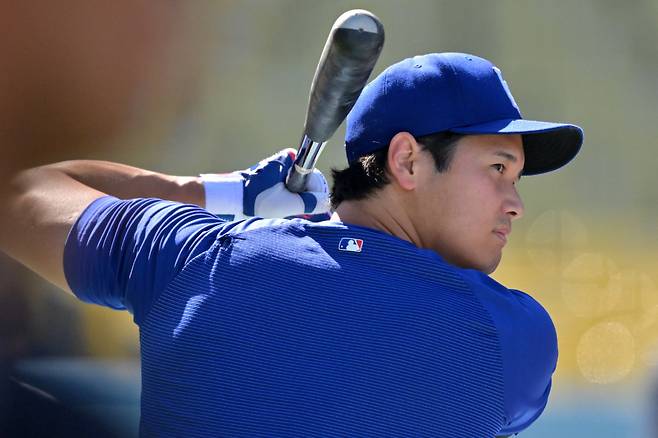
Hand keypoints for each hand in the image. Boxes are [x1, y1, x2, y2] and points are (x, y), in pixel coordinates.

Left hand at [201, 149, 329, 220]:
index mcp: (287, 160)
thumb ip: (309, 203)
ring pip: (294, 187)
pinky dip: (285, 200)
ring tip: (289, 213)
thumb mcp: (287, 204)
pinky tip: (280, 211)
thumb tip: (325, 203)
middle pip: (304, 181)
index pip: (311, 174)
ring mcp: (273, 170)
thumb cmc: (256, 199)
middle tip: (302, 211)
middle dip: (304, 197)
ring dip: (294, 200)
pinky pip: (284, 189)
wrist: (230, 200)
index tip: (314, 204)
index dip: (314, 190)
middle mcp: (281, 161)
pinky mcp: (266, 180)